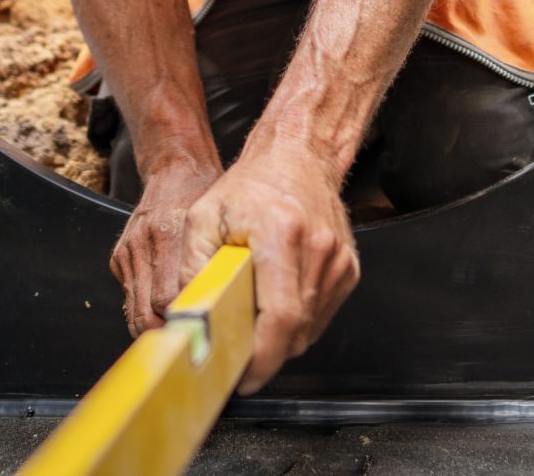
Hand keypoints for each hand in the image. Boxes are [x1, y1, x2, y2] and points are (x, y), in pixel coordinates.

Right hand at [111, 161, 220, 335]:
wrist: (175, 169)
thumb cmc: (203, 195)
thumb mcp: (217, 227)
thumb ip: (210, 269)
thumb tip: (215, 313)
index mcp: (168, 233)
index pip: (167, 300)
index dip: (182, 325)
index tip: (198, 341)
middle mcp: (142, 244)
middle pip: (145, 313)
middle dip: (164, 336)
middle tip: (188, 348)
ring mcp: (127, 251)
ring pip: (134, 311)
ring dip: (153, 326)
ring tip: (179, 337)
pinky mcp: (119, 257)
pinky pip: (131, 295)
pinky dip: (146, 307)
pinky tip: (165, 309)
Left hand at [181, 145, 358, 392]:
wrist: (298, 156)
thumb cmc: (250, 186)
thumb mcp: (203, 217)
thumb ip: (191, 267)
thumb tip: (185, 315)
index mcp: (280, 234)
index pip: (280, 315)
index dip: (262, 357)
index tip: (243, 376)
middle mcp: (318, 249)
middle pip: (295, 330)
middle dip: (265, 354)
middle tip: (237, 354)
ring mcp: (338, 261)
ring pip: (309, 329)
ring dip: (280, 338)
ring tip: (253, 320)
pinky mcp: (348, 269)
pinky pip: (321, 316)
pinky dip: (297, 322)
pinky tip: (276, 302)